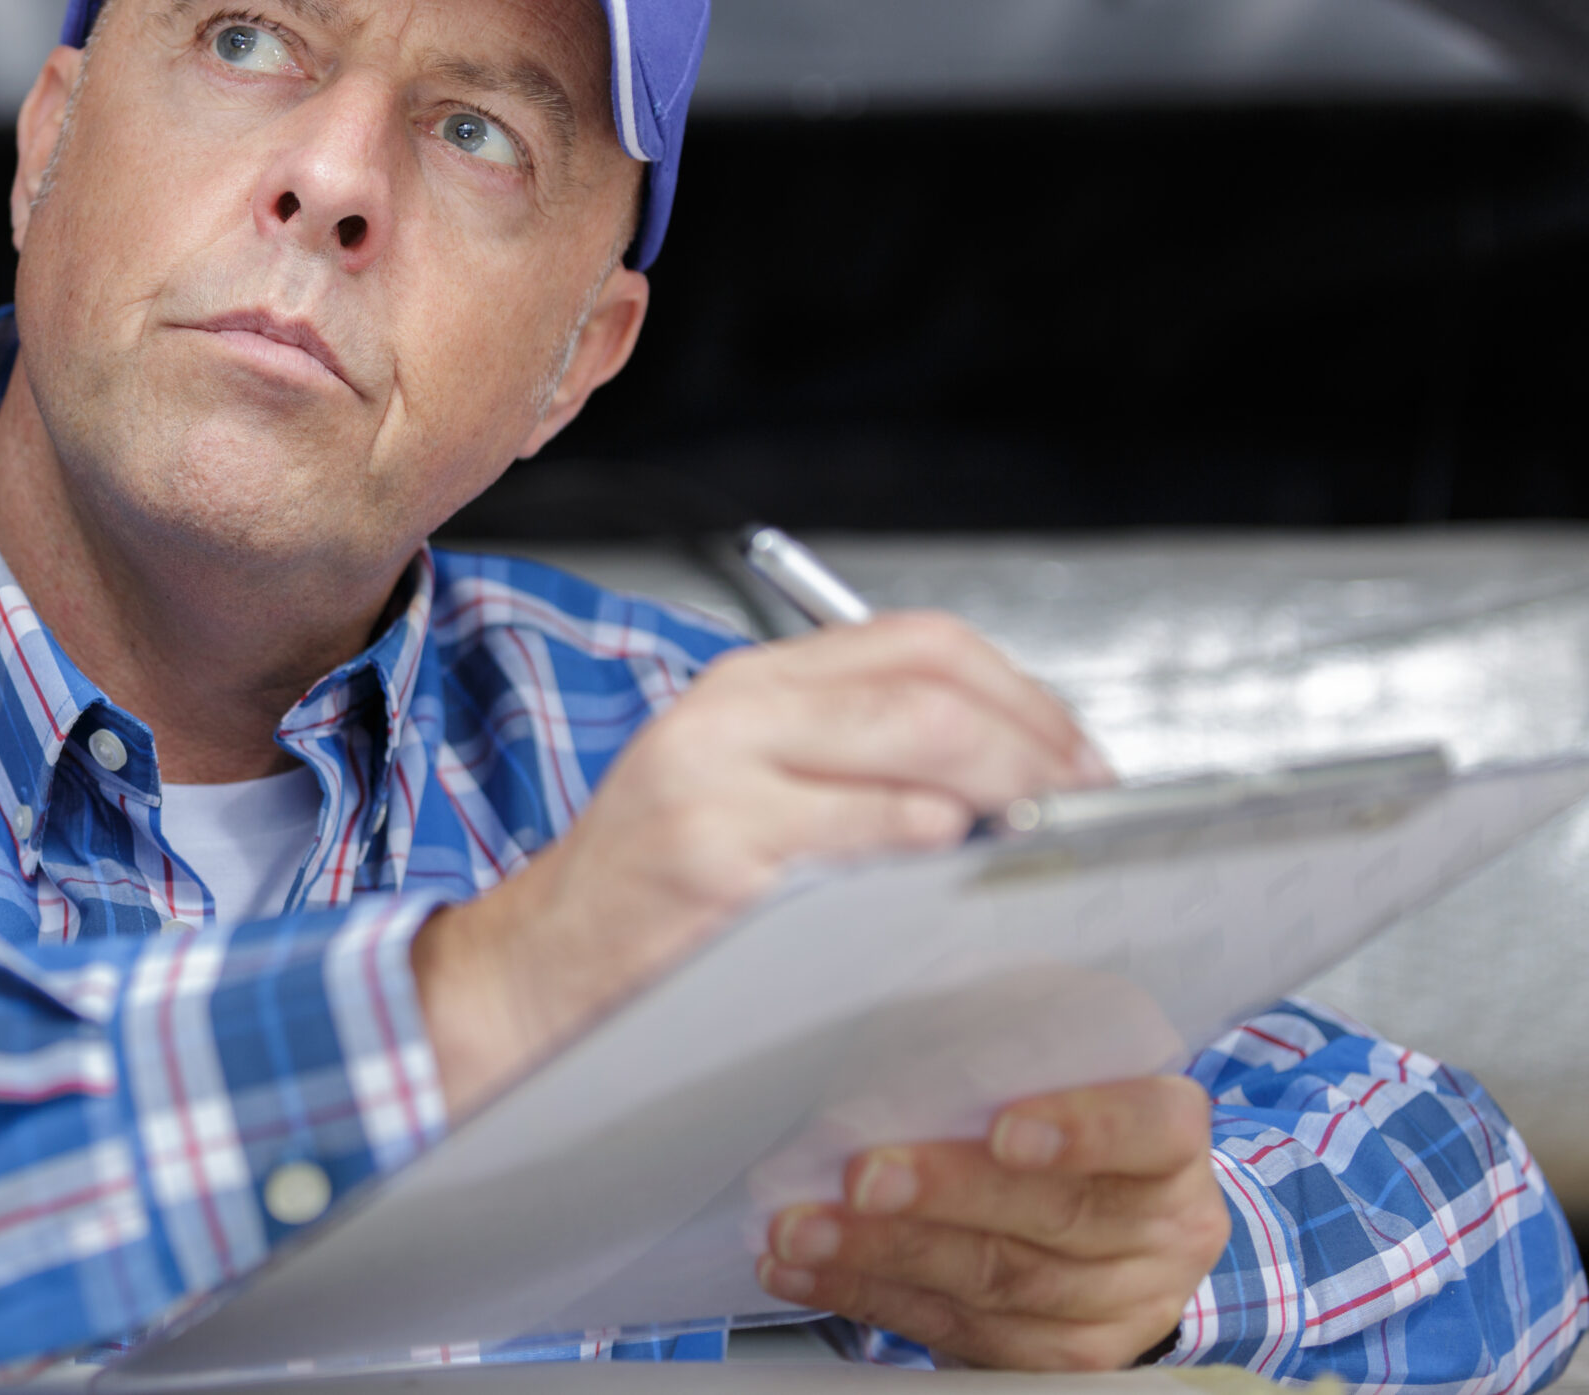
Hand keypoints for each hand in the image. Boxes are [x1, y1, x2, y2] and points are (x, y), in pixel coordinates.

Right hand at [414, 613, 1110, 1113]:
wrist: (532, 978)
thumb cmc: (650, 906)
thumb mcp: (742, 796)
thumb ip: (851, 766)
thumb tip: (1008, 778)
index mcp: (746, 687)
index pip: (919, 644)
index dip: (1023, 695)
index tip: (1079, 758)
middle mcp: (730, 711)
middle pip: (934, 684)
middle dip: (1040, 743)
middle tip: (1090, 806)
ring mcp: (719, 779)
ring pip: (917, 740)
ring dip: (1011, 790)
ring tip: (1044, 841)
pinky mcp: (717, 854)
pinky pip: (867, 831)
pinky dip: (936, 843)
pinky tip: (960, 873)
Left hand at [756, 1076, 1230, 1370]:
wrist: (1110, 1220)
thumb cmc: (1058, 1111)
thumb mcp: (1053, 1060)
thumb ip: (1005, 1038)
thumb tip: (905, 1011)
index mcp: (1171, 1143)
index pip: (1151, 1130)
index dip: (1082, 1130)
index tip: (1002, 1128)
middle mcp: (1162, 1232)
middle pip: (1057, 1217)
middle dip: (946, 1195)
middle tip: (861, 1176)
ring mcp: (1118, 1306)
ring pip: (997, 1285)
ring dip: (883, 1254)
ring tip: (800, 1228)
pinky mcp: (1060, 1359)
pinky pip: (960, 1333)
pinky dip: (870, 1296)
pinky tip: (806, 1271)